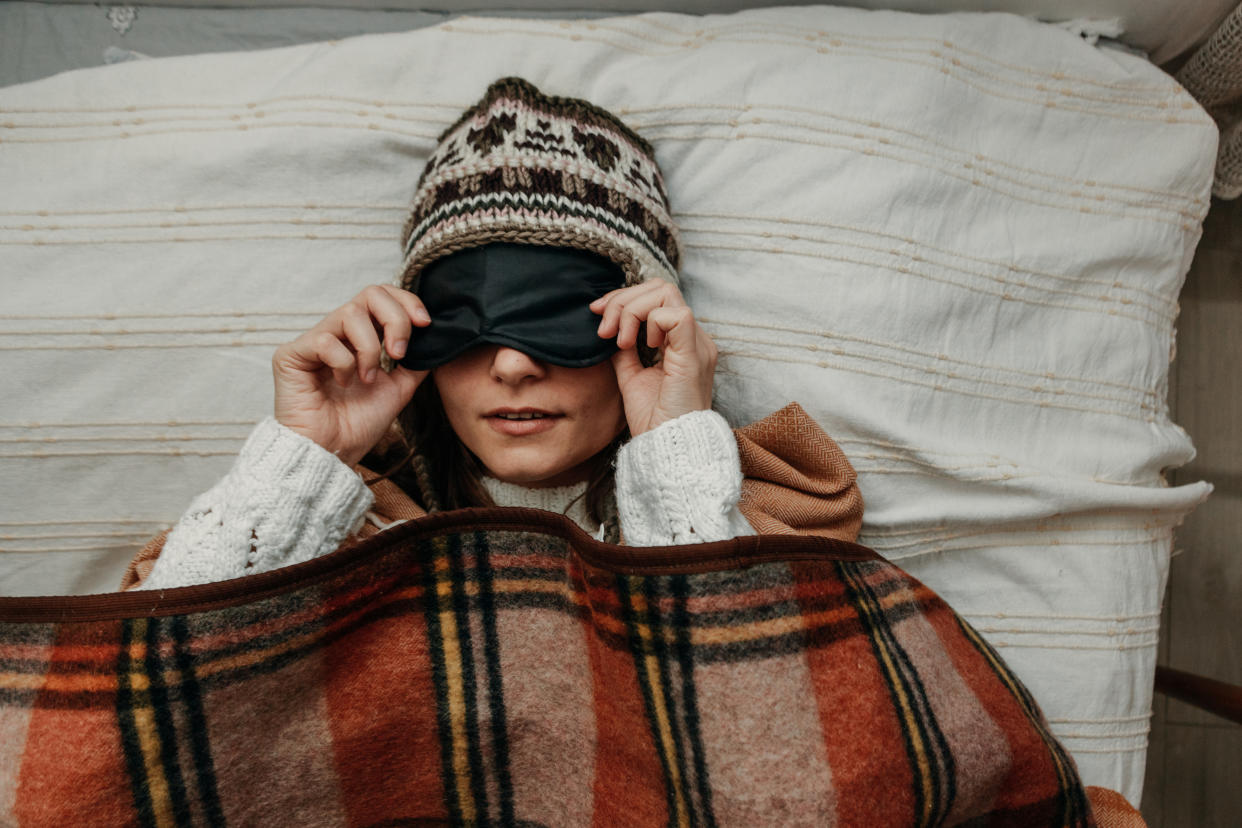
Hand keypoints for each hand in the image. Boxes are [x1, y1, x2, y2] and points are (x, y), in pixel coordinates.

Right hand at [273, 284, 430, 466]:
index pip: (383, 297)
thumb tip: (434, 339)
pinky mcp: (291, 354)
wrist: (331, 455)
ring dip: (370, 349)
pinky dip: (344, 363)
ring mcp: (312, 341)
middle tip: (399, 353)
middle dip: (395, 320)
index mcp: (360, 337)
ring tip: (367, 379)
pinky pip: (326, 340)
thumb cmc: (357, 425)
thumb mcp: (399, 389)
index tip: (425, 324)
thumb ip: (414, 362)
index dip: (407, 302)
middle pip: (370, 292)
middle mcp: (337, 333)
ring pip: (350, 312)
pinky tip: (342, 384)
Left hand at [590, 280, 716, 436]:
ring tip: (619, 340)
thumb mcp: (631, 377)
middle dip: (623, 299)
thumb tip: (608, 329)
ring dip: (631, 310)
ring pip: (665, 293)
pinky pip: (675, 314)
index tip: (596, 316)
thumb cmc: (654, 420)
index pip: (656, 297)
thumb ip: (624, 351)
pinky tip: (639, 346)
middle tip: (603, 327)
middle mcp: (694, 338)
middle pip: (660, 287)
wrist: (667, 446)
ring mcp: (697, 343)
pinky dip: (649, 322)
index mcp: (682, 342)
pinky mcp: (694, 353)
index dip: (623, 298)